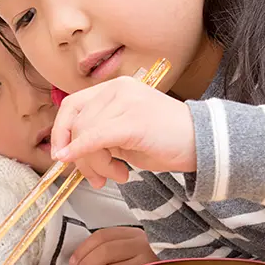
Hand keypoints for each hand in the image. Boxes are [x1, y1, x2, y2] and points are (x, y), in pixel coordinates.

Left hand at [52, 77, 196, 187]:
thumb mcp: (123, 134)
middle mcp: (118, 89)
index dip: (60, 132)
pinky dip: (84, 153)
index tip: (61, 154)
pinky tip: (88, 167)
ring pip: (86, 135)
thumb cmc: (165, 140)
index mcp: (114, 88)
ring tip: (115, 174)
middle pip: (77, 124)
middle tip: (94, 176)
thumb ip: (97, 135)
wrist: (203, 142)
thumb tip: (67, 152)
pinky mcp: (133, 121)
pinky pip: (96, 139)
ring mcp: (126, 102)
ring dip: (94, 164)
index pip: (72, 106)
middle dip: (79, 157)